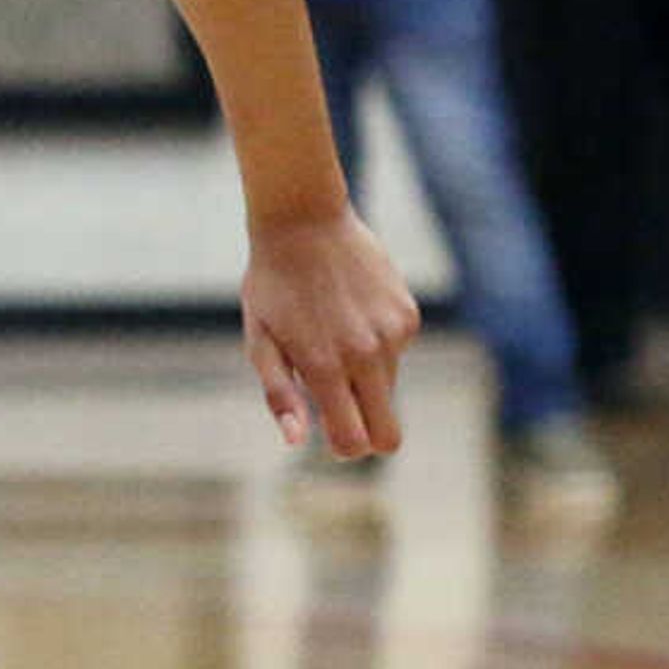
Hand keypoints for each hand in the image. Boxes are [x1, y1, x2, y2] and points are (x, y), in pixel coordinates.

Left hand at [242, 207, 418, 456]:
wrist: (305, 220)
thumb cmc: (273, 284)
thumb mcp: (261, 341)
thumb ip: (280, 395)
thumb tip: (298, 441)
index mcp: (326, 367)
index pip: (354, 441)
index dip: (344, 448)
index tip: (331, 435)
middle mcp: (367, 354)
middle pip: (388, 432)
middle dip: (366, 432)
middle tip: (339, 405)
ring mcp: (393, 333)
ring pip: (389, 389)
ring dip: (365, 380)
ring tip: (334, 337)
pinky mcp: (408, 314)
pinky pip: (398, 352)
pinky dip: (378, 346)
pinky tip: (352, 313)